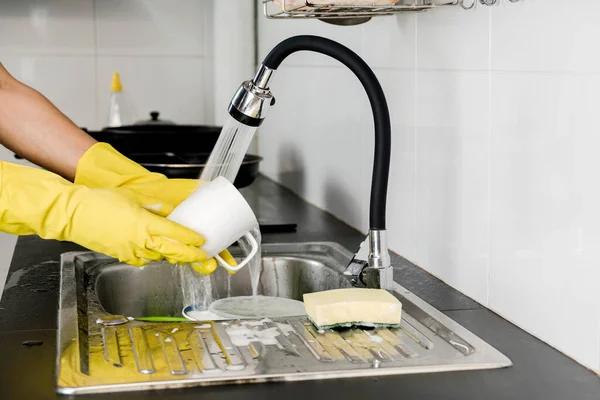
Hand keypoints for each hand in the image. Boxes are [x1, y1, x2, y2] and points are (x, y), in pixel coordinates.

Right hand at [75, 142, 237, 273]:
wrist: (73, 214)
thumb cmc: (99, 202)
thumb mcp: (132, 197)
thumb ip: (153, 205)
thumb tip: (168, 209)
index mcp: (146, 223)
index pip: (177, 233)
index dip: (192, 239)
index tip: (202, 240)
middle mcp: (141, 240)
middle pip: (174, 252)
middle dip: (191, 256)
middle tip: (203, 256)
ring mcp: (131, 250)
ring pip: (159, 258)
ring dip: (171, 257)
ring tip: (182, 254)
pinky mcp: (121, 256)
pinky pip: (142, 261)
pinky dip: (151, 258)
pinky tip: (155, 254)